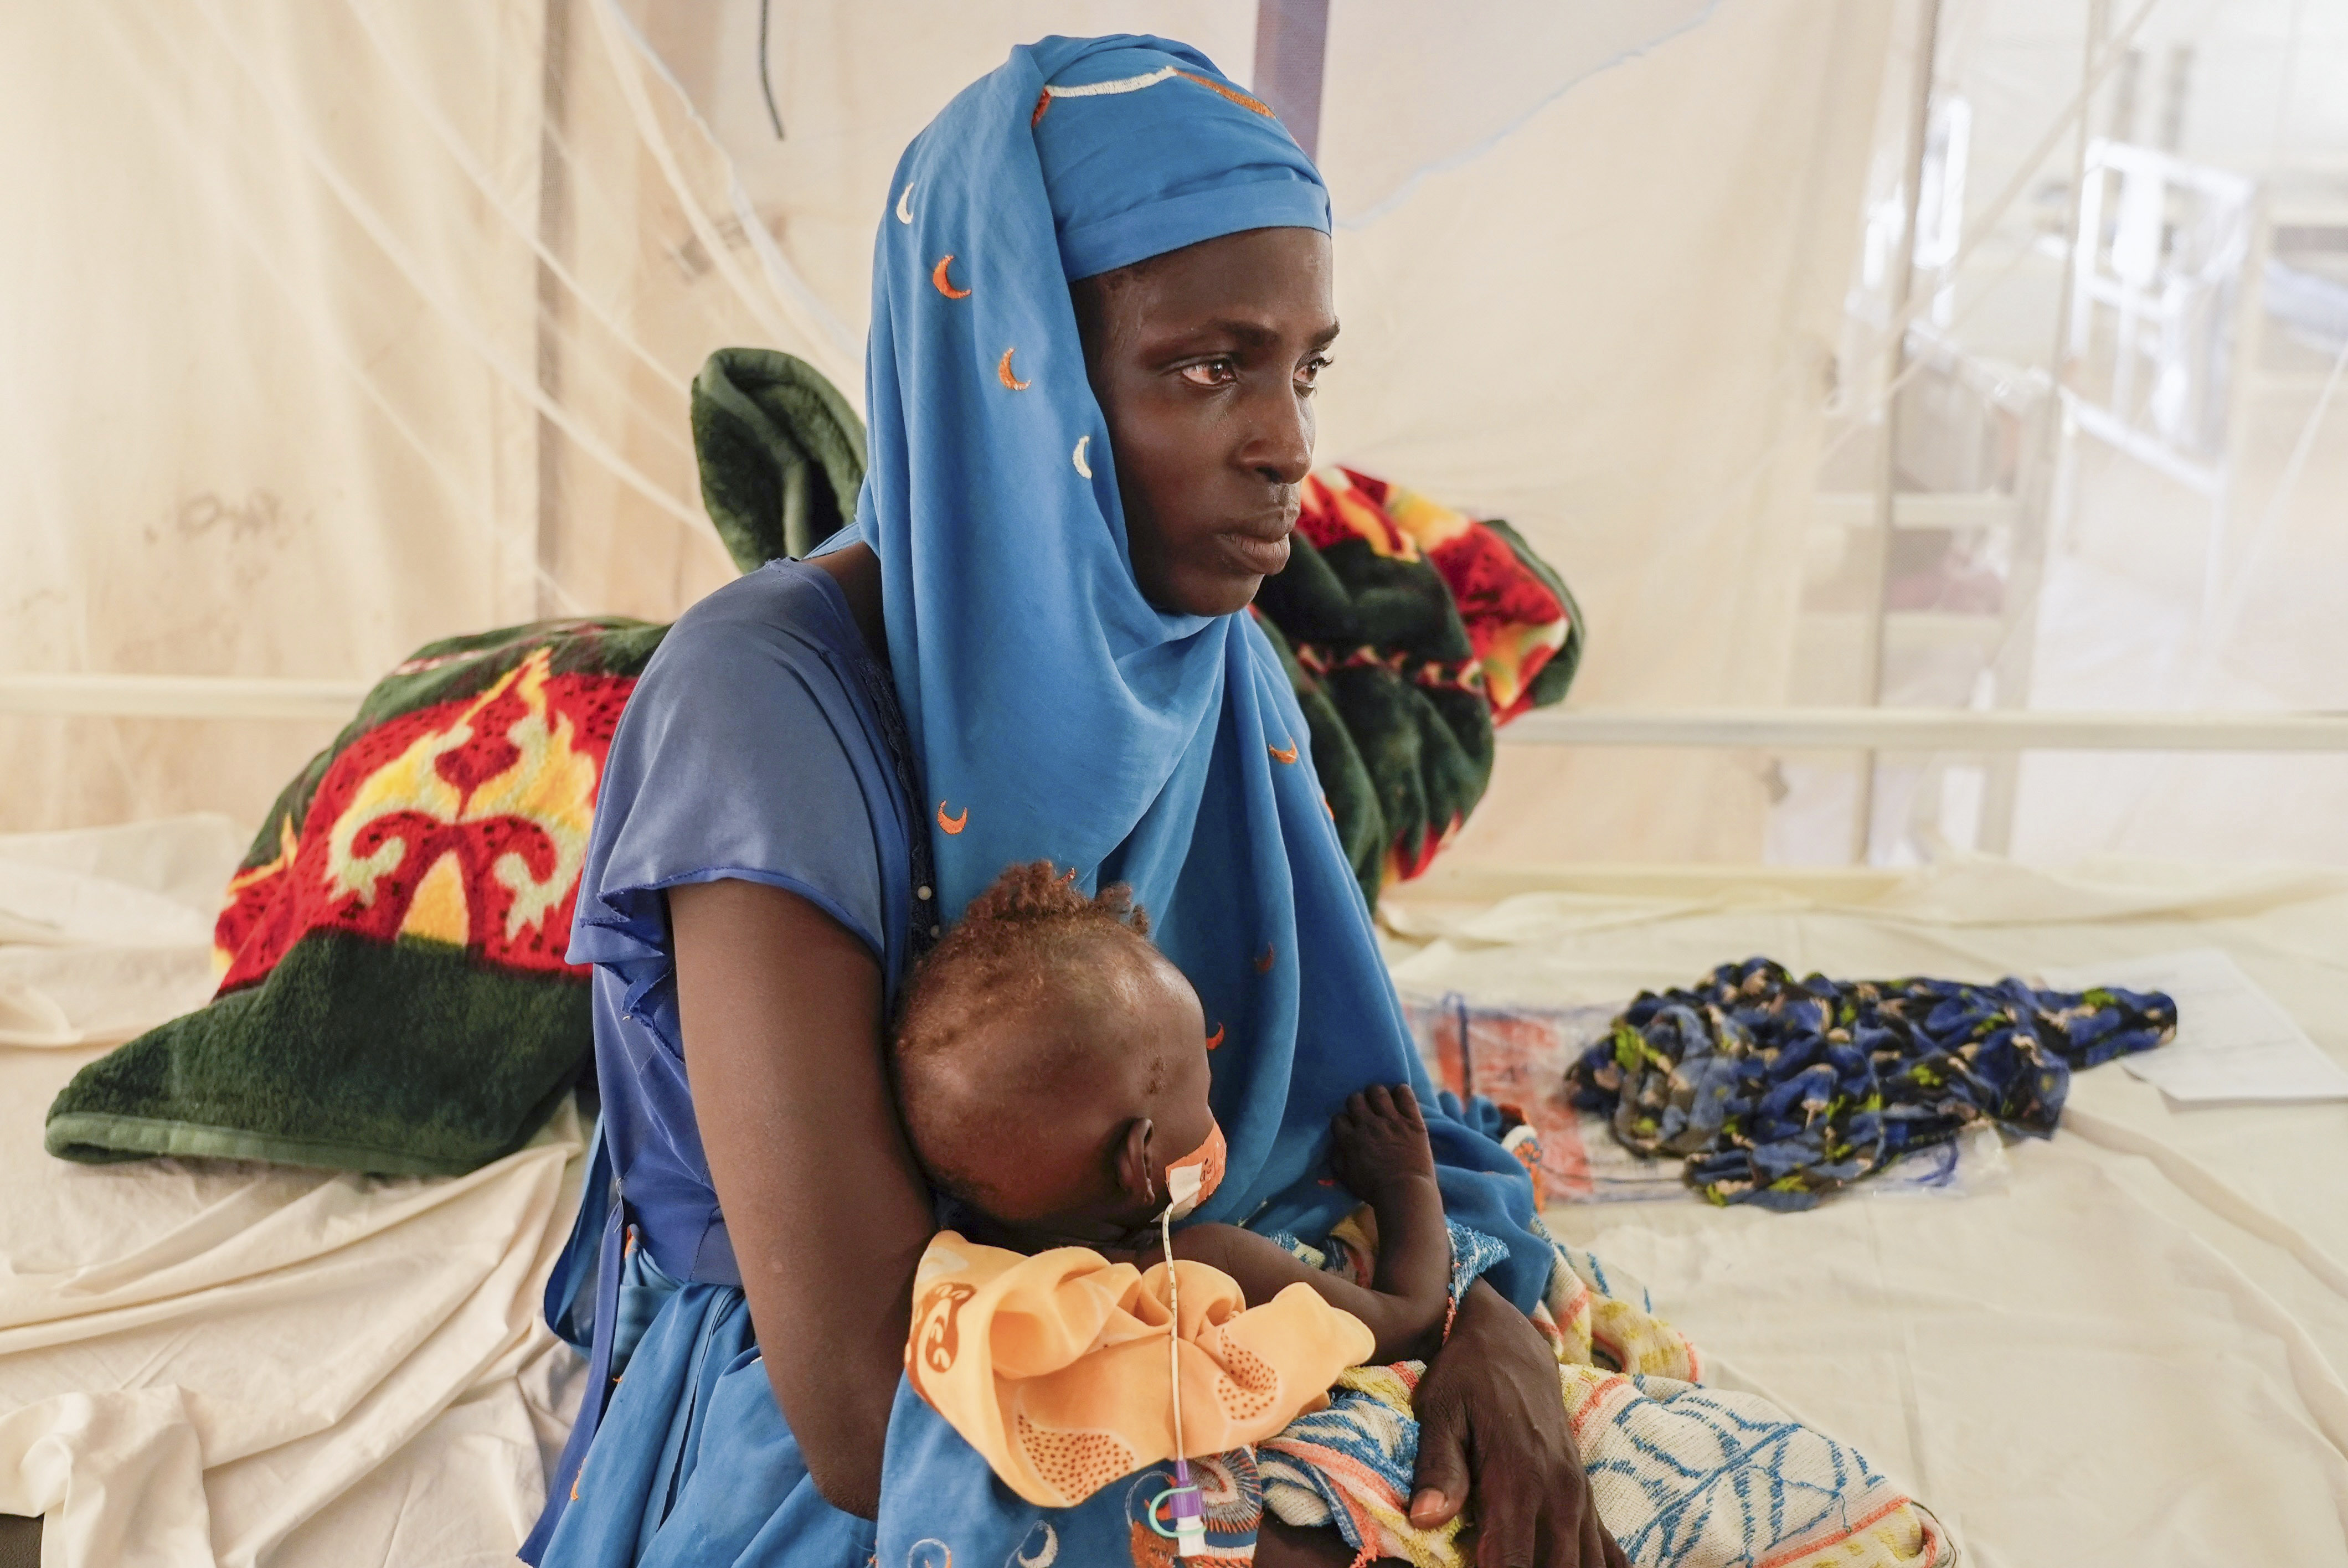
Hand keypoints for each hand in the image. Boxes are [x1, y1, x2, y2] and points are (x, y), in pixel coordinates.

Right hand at [1328, 1083, 1439, 1204]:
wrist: (1406, 1193)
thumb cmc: (1374, 1189)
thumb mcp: (1346, 1178)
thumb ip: (1337, 1157)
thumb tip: (1336, 1142)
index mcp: (1350, 1139)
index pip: (1338, 1118)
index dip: (1343, 1122)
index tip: (1349, 1128)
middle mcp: (1368, 1125)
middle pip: (1355, 1099)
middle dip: (1357, 1104)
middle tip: (1364, 1113)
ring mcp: (1391, 1121)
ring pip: (1377, 1092)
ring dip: (1376, 1095)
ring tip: (1381, 1102)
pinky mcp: (1411, 1120)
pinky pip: (1405, 1095)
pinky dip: (1401, 1092)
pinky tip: (1399, 1096)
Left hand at [1410, 1280, 1627, 1566]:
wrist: (1511, 1342)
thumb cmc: (1465, 1376)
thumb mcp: (1440, 1410)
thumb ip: (1438, 1466)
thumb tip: (1424, 1519)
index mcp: (1517, 1479)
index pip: (1511, 1564)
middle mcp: (1557, 1494)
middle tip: (1490, 1563)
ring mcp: (1577, 1495)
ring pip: (1584, 1565)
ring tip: (1526, 1562)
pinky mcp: (1584, 1493)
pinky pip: (1606, 1548)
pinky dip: (1599, 1567)